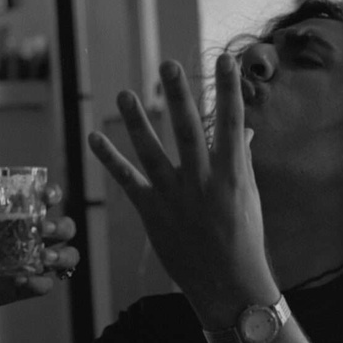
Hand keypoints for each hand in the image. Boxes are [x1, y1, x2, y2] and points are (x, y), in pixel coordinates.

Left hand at [0, 152, 79, 316]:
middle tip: (45, 225)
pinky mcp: (23, 286)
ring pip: (63, 253)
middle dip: (60, 222)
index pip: (42, 196)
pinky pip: (45, 284)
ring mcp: (27, 262)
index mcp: (9, 214)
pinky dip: (42, 283)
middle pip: (61, 223)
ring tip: (42, 255)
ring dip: (60, 252)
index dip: (51, 193)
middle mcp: (24, 236)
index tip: (46, 194)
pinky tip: (29, 281)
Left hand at [86, 55, 274, 326]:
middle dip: (178, 95)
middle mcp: (202, 181)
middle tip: (167, 64)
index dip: (228, 90)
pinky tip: (95, 136)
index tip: (225, 59)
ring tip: (124, 93)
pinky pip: (126, 180)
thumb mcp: (247, 196)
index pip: (231, 122)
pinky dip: (109, 158)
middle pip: (187, 130)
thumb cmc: (243, 237)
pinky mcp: (151, 212)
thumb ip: (239, 159)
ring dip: (136, 121)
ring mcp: (174, 196)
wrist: (228, 282)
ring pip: (151, 151)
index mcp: (232, 174)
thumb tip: (242, 130)